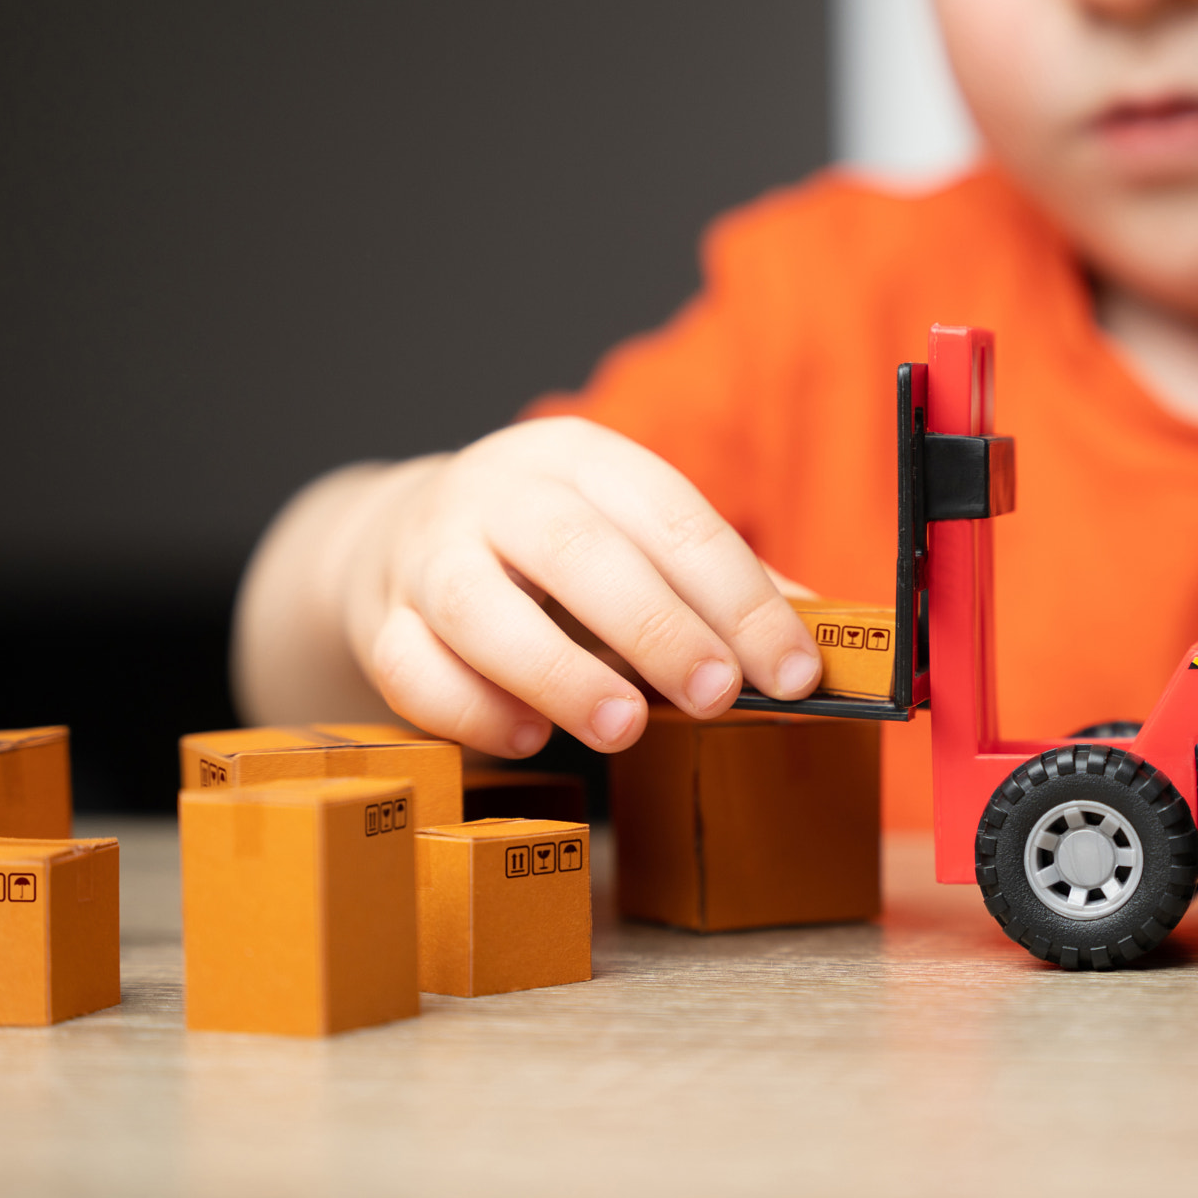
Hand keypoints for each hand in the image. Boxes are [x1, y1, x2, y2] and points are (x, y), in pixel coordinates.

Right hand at [338, 417, 821, 756]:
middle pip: (577, 552)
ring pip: (481, 608)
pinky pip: (412, 669)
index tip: (793, 671)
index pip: (673, 519)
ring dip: (558, 672)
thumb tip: (818, 641)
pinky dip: (470, 709)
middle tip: (717, 694)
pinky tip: (527, 737)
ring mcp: (428, 556)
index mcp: (584, 460)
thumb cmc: (555, 552)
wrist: (401, 535)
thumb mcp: (636, 537)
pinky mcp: (379, 622)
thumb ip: (719, 587)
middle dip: (657, 627)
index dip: (740, 597)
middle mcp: (499, 494)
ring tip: (622, 728)